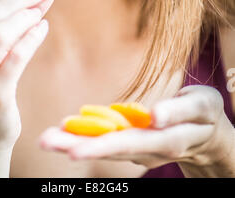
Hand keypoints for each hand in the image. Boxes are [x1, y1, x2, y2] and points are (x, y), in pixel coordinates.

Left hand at [39, 85, 234, 169]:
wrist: (207, 132)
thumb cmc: (205, 114)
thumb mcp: (202, 105)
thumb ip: (179, 109)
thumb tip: (154, 114)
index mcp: (164, 139)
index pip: (129, 143)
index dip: (102, 145)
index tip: (74, 149)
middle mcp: (147, 148)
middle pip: (108, 148)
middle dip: (76, 145)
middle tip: (46, 141)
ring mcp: (138, 147)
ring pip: (104, 145)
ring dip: (74, 142)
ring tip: (47, 138)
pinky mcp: (133, 140)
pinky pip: (107, 138)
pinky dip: (86, 135)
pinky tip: (65, 131)